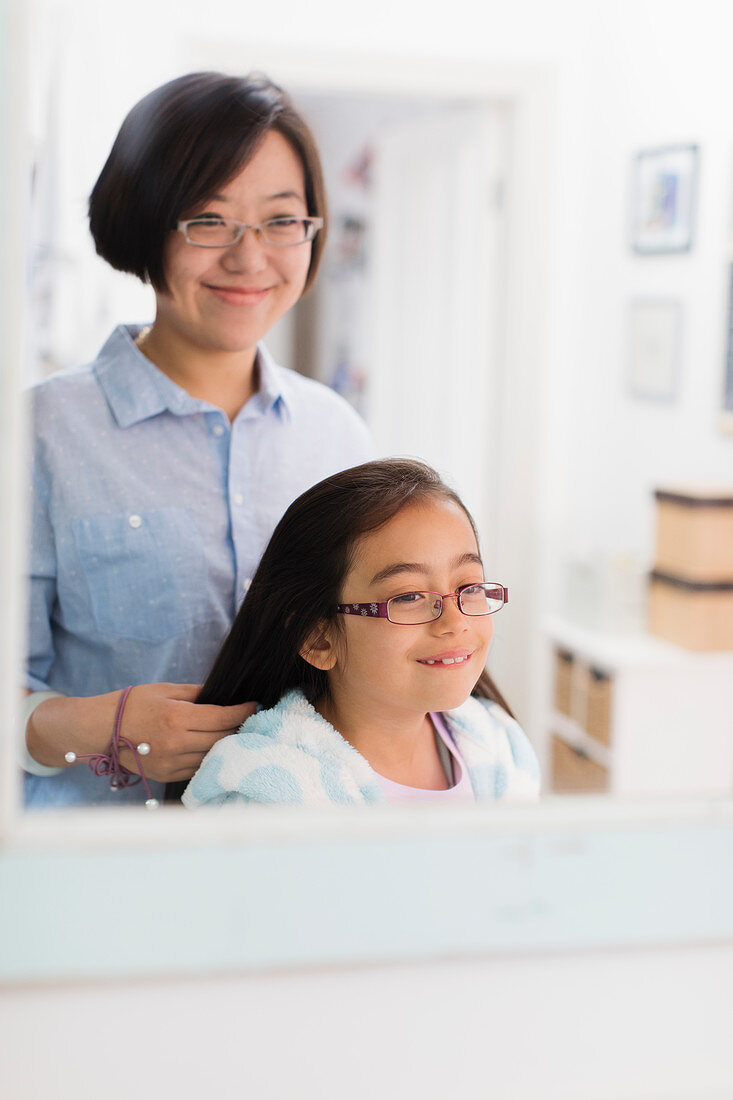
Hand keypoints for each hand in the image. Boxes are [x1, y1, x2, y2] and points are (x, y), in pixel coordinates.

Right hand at [27, 683, 255, 781]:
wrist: (101, 730)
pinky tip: (215, 748)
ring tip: (236, 733)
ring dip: (227, 745)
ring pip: (212, 756)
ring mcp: (171, 762)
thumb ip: (196, 692)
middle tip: (249, 719)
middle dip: (239, 728)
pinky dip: (210, 758)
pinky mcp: (167, 775)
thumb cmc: (132, 704)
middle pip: (222, 739)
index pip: (222, 718)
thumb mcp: (165, 689)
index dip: (242, 711)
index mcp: (177, 717)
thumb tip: (222, 694)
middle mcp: (176, 743)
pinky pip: (198, 768)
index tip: (253, 705)